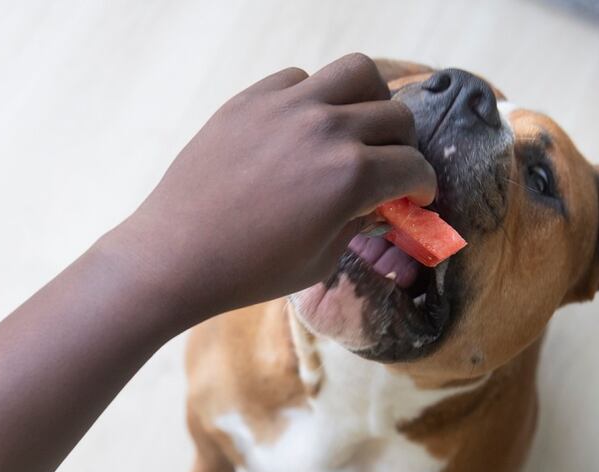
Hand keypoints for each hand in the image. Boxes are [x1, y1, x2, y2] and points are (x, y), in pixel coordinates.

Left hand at [100, 53, 436, 323]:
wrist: (176, 254)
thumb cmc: (250, 271)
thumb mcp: (322, 260)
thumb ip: (359, 222)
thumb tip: (380, 203)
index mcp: (352, 176)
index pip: (414, 167)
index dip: (422, 187)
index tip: (416, 197)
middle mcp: (326, 130)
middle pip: (395, 116)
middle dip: (402, 146)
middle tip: (388, 168)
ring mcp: (286, 107)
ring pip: (356, 72)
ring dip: (370, 99)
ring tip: (358, 126)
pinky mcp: (251, 100)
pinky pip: (299, 79)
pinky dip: (314, 98)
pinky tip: (304, 128)